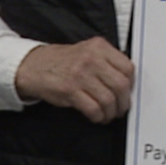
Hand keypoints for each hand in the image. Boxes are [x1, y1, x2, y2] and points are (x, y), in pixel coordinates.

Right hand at [14, 37, 134, 123]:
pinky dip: (98, 117)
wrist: (34, 66)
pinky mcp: (70, 90)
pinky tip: (96, 116)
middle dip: (124, 102)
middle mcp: (91, 58)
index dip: (131, 84)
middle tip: (121, 108)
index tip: (128, 92)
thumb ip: (107, 61)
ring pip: (108, 99)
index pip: (127, 67)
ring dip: (111, 112)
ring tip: (108, 115)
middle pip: (121, 85)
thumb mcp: (88, 50)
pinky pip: (93, 109)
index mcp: (99, 47)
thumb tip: (127, 81)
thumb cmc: (64, 61)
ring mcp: (80, 74)